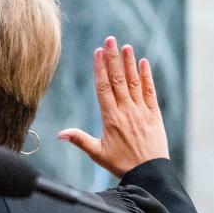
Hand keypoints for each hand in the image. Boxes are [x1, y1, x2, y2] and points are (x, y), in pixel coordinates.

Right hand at [58, 36, 168, 176]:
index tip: (98, 52)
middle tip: (110, 40)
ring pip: (134, 82)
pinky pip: (150, 91)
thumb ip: (79, 140)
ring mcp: (141, 110)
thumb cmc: (120, 164)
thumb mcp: (97, 153)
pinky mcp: (154, 114)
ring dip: (129, 63)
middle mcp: (126, 110)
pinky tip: (143, 63)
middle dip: (113, 58)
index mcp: (110, 118)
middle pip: (117, 80)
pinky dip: (146, 76)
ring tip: (125, 46)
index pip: (103, 88)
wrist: (149, 173)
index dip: (100, 69)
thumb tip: (59, 134)